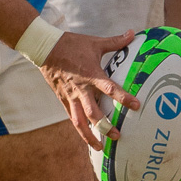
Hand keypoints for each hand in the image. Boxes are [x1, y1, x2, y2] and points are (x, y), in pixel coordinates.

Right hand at [40, 29, 137, 148]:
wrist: (45, 48)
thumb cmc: (72, 44)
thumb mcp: (95, 42)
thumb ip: (115, 41)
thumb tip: (133, 33)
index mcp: (91, 74)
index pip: (110, 88)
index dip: (123, 97)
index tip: (136, 106)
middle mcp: (81, 88)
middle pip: (93, 112)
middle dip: (105, 126)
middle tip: (118, 136)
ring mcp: (70, 96)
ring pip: (79, 121)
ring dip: (90, 135)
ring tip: (100, 147)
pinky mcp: (62, 99)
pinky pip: (71, 117)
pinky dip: (80, 129)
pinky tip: (88, 138)